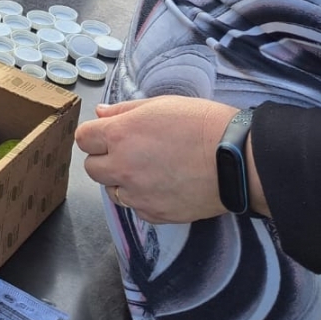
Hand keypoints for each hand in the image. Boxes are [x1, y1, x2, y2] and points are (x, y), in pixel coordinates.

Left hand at [75, 96, 239, 224]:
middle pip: (91, 168)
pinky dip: (142, 200)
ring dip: (121, 181)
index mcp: (120, 135)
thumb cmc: (201, 124)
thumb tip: (100, 113)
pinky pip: (135, 209)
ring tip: (147, 170)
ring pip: (111, 191)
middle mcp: (123, 166)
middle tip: (127, 152)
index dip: (94, 135)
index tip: (107, 135)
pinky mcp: (156, 214)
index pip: (83, 139)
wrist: (237, 159)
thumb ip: (124, 110)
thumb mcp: (160, 105)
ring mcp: (138, 194)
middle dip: (104, 159)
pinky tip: (161, 186)